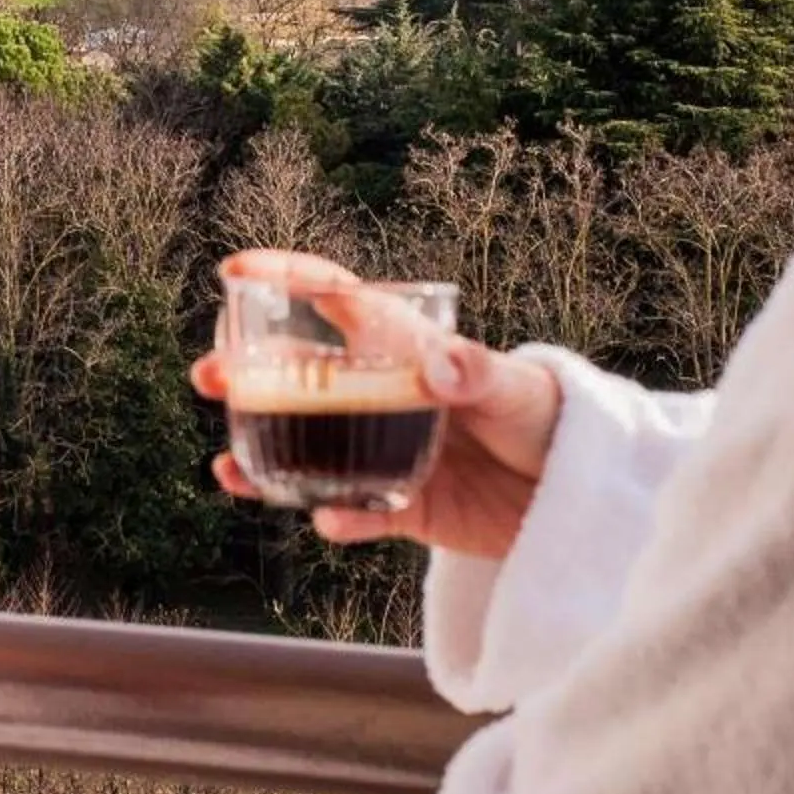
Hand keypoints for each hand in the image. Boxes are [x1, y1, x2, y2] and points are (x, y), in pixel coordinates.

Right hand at [193, 249, 561, 562]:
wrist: (586, 495)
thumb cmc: (552, 418)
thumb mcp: (518, 390)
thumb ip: (478, 373)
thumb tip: (440, 364)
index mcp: (408, 349)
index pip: (338, 300)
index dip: (285, 279)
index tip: (235, 272)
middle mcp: (386, 396)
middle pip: (303, 377)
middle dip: (249, 374)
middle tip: (207, 375)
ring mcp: (389, 451)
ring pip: (310, 450)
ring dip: (265, 456)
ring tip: (228, 470)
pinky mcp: (406, 507)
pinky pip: (357, 514)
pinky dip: (338, 520)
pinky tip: (326, 520)